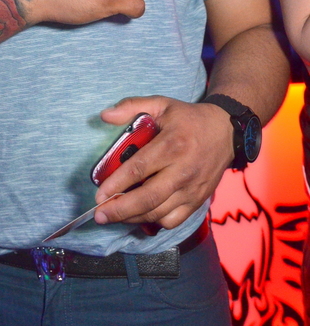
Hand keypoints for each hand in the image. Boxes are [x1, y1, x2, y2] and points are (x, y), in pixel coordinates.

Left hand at [93, 95, 233, 229]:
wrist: (226, 131)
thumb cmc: (189, 118)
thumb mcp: (161, 104)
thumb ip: (131, 107)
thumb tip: (104, 115)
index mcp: (171, 145)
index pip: (139, 169)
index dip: (116, 183)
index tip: (99, 194)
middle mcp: (182, 171)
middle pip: (148, 198)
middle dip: (120, 210)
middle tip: (100, 215)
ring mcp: (192, 189)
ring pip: (159, 213)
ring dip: (133, 217)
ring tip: (112, 216)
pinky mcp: (198, 201)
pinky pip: (173, 220)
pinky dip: (154, 221)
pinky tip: (139, 215)